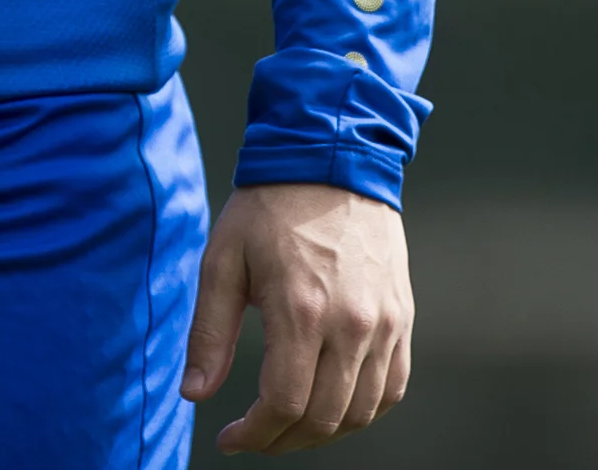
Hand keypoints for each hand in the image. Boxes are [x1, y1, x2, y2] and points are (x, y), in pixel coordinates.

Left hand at [181, 181, 413, 453]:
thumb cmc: (271, 206)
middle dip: (282, 440)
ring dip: (323, 432)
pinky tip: (334, 406)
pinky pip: (393, 386)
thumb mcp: (224, 260)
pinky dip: (365, 410)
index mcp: (302, 309)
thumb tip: (196, 393)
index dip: (254, 435)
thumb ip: (210, 332)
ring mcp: (384, 321)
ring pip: (362, 411)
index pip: (284, 403)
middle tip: (255, 436)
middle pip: (324, 416)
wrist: (333, 158)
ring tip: (290, 425)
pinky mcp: (402, 315)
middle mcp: (351, 322)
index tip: (230, 438)